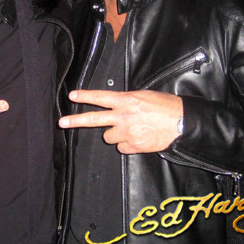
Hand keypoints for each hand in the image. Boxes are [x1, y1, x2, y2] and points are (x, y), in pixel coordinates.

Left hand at [59, 89, 182, 153]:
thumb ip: (126, 101)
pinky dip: (128, 144)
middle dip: (76, 120)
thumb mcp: (144, 96)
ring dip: (116, 134)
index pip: (100, 97)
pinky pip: (122, 147)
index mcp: (126, 100)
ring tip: (132, 129)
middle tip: (61, 123)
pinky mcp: (134, 146)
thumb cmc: (165, 106)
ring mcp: (127, 132)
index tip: (72, 96)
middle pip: (94, 119)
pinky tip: (139, 138)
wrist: (182, 123)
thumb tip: (116, 105)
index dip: (85, 96)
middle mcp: (123, 116)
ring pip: (109, 137)